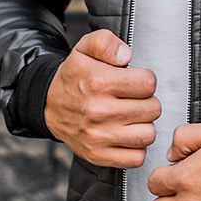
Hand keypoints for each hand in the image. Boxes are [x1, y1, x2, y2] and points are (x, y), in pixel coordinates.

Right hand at [44, 29, 159, 166]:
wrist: (48, 105)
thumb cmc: (74, 77)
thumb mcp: (84, 48)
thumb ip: (106, 42)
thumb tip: (125, 56)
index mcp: (99, 82)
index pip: (148, 83)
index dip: (145, 80)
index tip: (135, 81)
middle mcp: (99, 111)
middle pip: (153, 108)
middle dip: (147, 101)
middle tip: (133, 99)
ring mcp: (99, 137)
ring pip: (148, 134)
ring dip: (143, 125)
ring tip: (131, 117)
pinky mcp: (98, 155)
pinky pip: (137, 157)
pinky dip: (136, 147)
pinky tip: (126, 134)